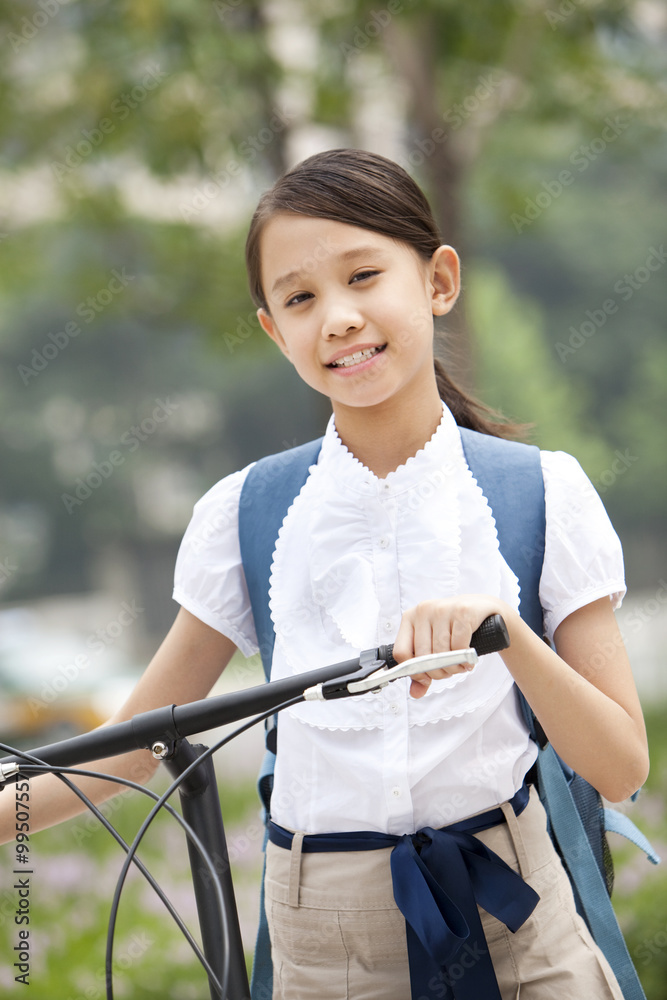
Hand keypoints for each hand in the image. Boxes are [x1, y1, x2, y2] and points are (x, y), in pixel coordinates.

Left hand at [392, 595, 511, 698]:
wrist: (483, 609)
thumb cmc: (455, 628)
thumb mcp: (435, 645)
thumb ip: (423, 669)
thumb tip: (415, 693)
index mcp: (410, 618)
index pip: (401, 652)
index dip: (414, 671)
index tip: (427, 678)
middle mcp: (423, 610)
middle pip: (422, 656)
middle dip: (438, 673)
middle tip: (449, 672)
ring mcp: (442, 609)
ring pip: (442, 653)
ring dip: (453, 668)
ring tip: (460, 666)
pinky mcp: (462, 611)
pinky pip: (459, 646)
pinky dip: (465, 659)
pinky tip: (469, 659)